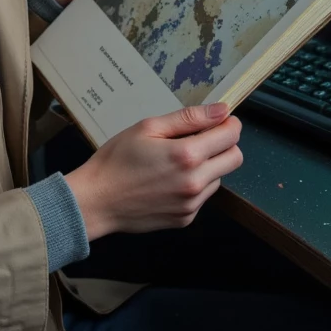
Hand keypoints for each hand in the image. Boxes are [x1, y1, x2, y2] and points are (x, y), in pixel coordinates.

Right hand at [64, 103, 242, 239]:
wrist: (96, 201)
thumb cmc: (116, 161)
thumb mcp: (148, 128)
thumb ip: (189, 118)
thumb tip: (221, 111)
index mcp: (187, 155)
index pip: (231, 136)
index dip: (229, 123)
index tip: (220, 120)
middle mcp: (195, 182)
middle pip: (235, 159)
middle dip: (225, 144)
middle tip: (200, 138)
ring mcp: (192, 204)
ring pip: (219, 178)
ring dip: (208, 166)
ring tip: (176, 162)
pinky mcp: (185, 218)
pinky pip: (202, 197)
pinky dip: (193, 186)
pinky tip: (168, 181)